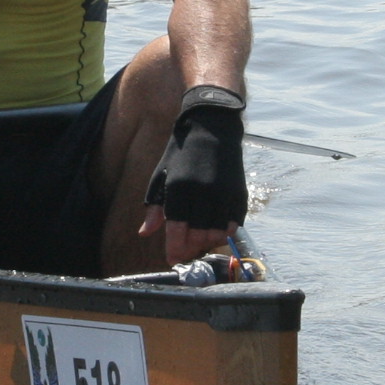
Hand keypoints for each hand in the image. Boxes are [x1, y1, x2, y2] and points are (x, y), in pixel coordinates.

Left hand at [140, 85, 247, 265]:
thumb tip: (144, 233)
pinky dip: (224, 232)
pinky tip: (215, 229)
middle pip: (198, 237)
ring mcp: (224, 194)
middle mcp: (203, 193)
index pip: (177, 231)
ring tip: (199, 239)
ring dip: (207, 241)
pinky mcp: (239, 194)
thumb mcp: (161, 176)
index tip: (172, 258)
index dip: (174, 249)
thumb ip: (155, 208)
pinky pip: (234, 225)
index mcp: (179, 189)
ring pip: (217, 234)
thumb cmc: (181, 153)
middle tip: (184, 248)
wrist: (212, 126)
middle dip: (190, 248)